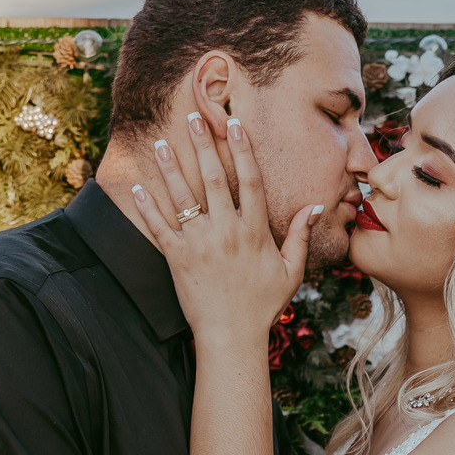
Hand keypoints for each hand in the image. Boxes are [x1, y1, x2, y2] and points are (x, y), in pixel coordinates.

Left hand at [131, 114, 320, 344]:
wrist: (232, 338)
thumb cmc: (262, 307)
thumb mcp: (290, 272)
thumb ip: (300, 236)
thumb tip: (316, 206)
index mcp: (254, 232)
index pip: (250, 180)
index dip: (242, 149)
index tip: (235, 124)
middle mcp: (226, 232)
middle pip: (214, 178)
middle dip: (203, 144)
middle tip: (193, 116)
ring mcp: (200, 245)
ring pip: (183, 198)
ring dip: (170, 167)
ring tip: (160, 142)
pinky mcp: (177, 260)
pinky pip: (159, 228)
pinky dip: (147, 207)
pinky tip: (138, 186)